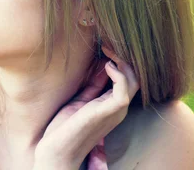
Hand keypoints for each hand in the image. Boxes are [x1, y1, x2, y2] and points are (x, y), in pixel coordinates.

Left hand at [33, 47, 139, 169]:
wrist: (58, 150)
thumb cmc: (65, 128)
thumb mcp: (79, 100)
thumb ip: (92, 86)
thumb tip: (99, 65)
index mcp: (111, 106)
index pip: (127, 79)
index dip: (119, 60)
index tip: (107, 45)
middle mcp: (118, 108)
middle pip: (135, 78)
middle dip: (123, 58)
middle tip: (108, 44)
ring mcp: (116, 110)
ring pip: (134, 81)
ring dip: (122, 62)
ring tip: (108, 50)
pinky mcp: (110, 111)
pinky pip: (124, 89)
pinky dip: (118, 74)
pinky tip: (107, 65)